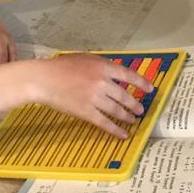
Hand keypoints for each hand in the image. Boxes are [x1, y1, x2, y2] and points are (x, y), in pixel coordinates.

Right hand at [35, 53, 153, 138]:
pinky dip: (116, 130)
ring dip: (127, 116)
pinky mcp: (86, 112)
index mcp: (103, 67)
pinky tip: (123, 134)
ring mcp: (94, 98)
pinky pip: (105, 123)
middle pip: (125, 96)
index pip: (128, 75)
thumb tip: (115, 73)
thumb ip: (101, 65)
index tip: (150, 89)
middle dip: (135, 104)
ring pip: (117, 110)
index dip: (141, 83)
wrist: (43, 79)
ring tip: (133, 120)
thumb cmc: (61, 67)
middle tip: (140, 109)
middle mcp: (102, 82)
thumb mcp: (84, 59)